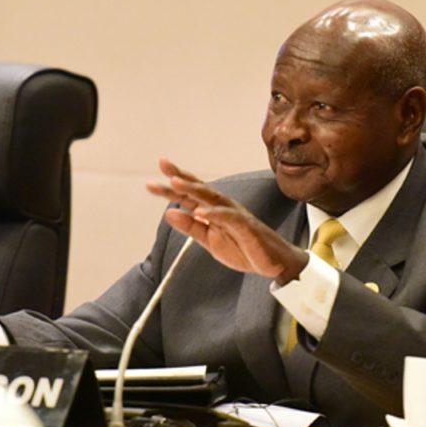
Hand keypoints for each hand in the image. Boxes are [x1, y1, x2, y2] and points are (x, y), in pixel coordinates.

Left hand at [146, 158, 307, 284]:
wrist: (274, 263)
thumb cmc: (244, 248)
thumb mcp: (210, 241)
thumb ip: (191, 227)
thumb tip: (168, 212)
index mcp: (213, 210)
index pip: (189, 197)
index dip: (171, 188)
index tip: (151, 183)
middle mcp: (223, 207)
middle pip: (199, 189)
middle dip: (180, 176)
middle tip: (163, 164)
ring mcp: (235, 215)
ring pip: (212, 197)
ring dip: (193, 189)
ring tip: (175, 182)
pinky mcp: (246, 226)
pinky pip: (229, 217)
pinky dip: (214, 213)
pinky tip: (200, 212)